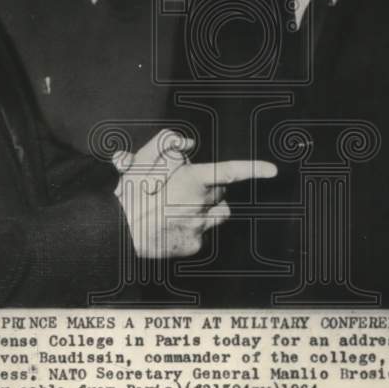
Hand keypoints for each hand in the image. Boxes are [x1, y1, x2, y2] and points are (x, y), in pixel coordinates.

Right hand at [113, 129, 276, 257]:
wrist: (116, 234)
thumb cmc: (129, 195)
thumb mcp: (140, 159)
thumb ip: (166, 142)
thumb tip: (187, 143)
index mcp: (191, 181)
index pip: (229, 172)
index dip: (253, 169)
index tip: (272, 170)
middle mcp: (200, 205)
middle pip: (219, 193)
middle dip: (208, 188)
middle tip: (181, 188)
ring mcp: (198, 227)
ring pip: (216, 214)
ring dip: (205, 209)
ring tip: (177, 208)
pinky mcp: (193, 245)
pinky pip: (202, 234)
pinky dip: (190, 228)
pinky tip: (170, 226)